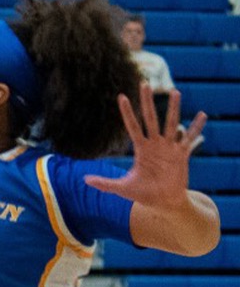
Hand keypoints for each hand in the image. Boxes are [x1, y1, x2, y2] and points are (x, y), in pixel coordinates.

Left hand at [86, 83, 205, 207]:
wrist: (164, 202)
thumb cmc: (143, 194)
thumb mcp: (122, 188)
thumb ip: (104, 183)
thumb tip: (84, 180)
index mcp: (141, 149)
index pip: (132, 126)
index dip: (127, 112)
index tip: (121, 96)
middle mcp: (155, 144)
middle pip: (150, 118)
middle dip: (147, 102)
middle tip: (144, 83)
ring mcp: (169, 148)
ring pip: (171, 124)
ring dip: (173, 108)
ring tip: (175, 91)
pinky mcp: (182, 155)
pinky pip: (190, 139)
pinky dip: (196, 128)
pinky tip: (202, 115)